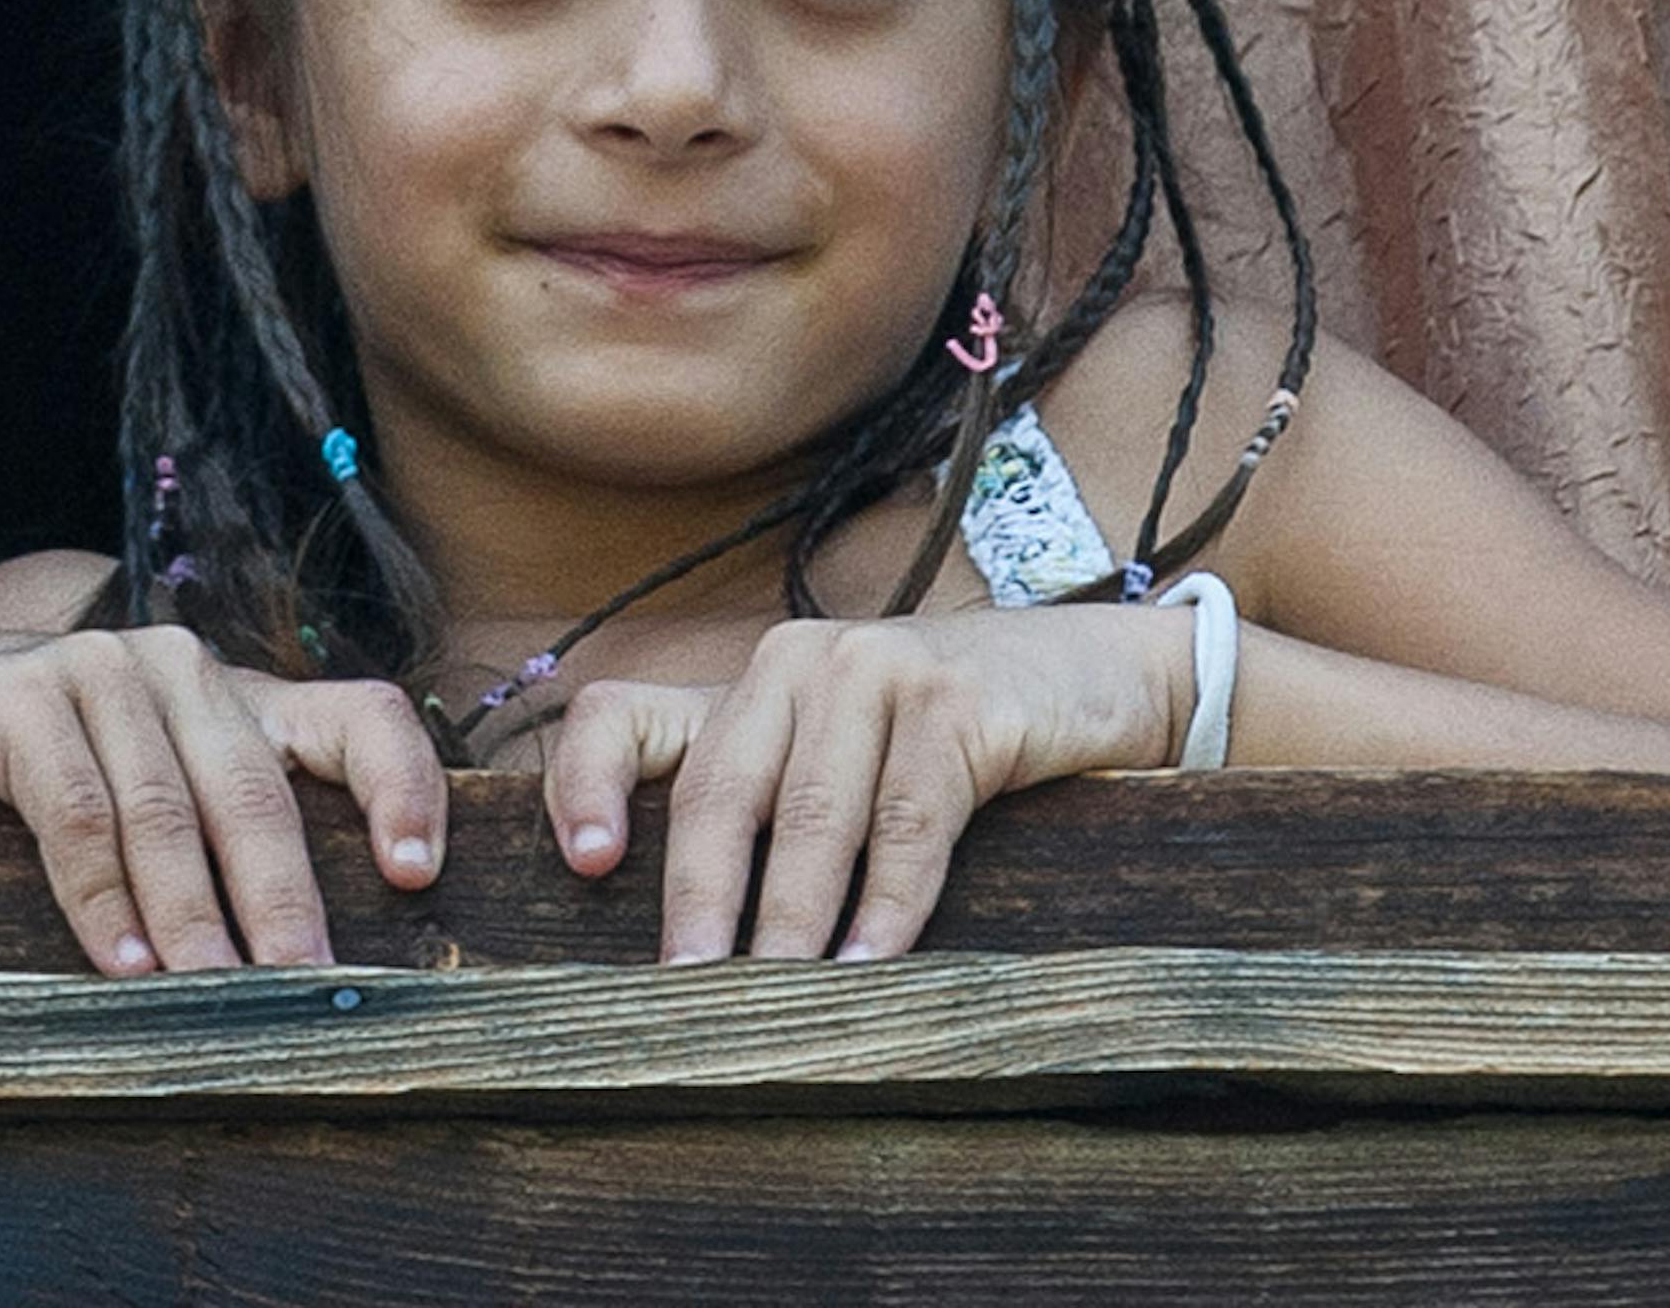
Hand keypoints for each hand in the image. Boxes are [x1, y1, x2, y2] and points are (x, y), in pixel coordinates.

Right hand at [0, 623, 446, 975]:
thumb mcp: (149, 797)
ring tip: (212, 999)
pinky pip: (73, 806)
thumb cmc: (42, 774)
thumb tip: (303, 981)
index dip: (401, 787)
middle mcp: (181, 666)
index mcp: (239, 697)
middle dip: (284, 901)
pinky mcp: (15, 692)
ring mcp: (98, 668)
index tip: (413, 876)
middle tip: (307, 993)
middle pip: (256, 791)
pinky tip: (123, 961)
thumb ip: (221, 848)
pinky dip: (100, 894)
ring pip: (165, 809)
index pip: (359, 718)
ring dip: (191, 915)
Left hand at [530, 602, 1189, 961]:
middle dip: (701, 901)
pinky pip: (909, 820)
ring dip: (795, 921)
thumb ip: (767, 818)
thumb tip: (694, 960)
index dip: (584, 785)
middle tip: (690, 995)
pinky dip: (889, 904)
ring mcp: (876, 671)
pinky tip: (874, 965)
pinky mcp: (954, 702)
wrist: (1084, 681)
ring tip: (781, 1005)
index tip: (587, 867)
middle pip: (720, 790)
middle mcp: (797, 664)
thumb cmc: (942, 744)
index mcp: (747, 686)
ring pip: (814, 816)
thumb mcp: (838, 762)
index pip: (624, 716)